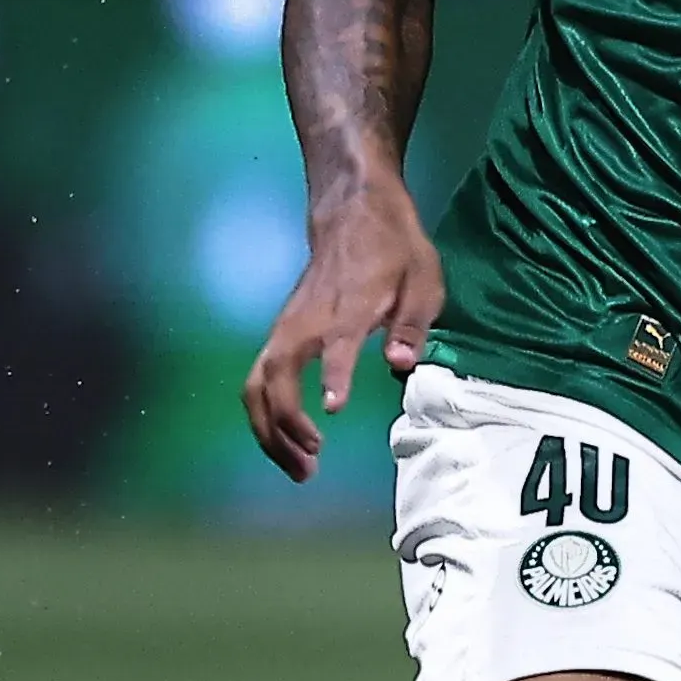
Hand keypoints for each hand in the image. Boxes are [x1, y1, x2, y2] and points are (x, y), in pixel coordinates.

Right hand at [242, 188, 444, 478]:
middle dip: (285, 425)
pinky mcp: (280, 334)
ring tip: (300, 469)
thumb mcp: (422, 280)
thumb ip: (411, 325)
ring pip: (257, 384)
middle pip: (275, 375)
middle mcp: (307, 319)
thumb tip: (400, 365)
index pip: (336, 342)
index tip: (333, 409)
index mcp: (349, 305)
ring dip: (270, 430)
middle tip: (311, 467)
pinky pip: (260, 381)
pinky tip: (290, 444)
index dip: (334, 374)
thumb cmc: (395, 249)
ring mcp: (286, 327)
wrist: (353, 211)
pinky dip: (267, 417)